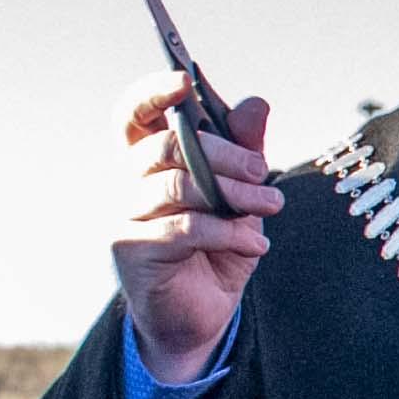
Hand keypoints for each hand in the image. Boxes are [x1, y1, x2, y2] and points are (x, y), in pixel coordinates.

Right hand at [108, 73, 279, 385]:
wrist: (201, 317)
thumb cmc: (217, 249)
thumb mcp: (241, 194)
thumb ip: (245, 150)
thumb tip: (255, 103)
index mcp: (150, 161)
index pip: (133, 114)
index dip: (152, 92)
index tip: (185, 80)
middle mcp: (129, 183)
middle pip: (165, 144)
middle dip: (224, 152)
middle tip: (263, 171)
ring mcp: (127, 215)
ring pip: (177, 185)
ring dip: (235, 193)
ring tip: (271, 207)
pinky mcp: (133, 250)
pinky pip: (184, 227)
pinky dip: (227, 232)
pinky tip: (254, 245)